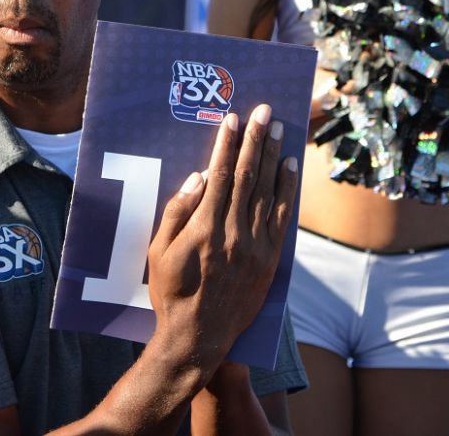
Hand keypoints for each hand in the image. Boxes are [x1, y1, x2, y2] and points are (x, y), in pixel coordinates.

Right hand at [147, 104, 298, 372]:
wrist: (199, 335)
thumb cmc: (172, 292)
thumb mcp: (159, 252)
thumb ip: (176, 213)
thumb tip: (197, 178)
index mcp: (205, 229)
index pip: (218, 176)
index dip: (226, 145)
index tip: (231, 120)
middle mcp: (234, 233)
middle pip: (247, 176)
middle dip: (255, 140)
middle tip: (263, 112)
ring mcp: (256, 246)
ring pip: (267, 191)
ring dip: (273, 156)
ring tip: (277, 129)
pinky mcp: (270, 258)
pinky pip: (282, 217)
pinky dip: (287, 190)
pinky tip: (290, 168)